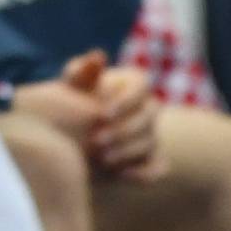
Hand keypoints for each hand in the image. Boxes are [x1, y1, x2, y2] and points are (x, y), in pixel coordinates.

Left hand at [65, 50, 160, 180]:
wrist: (73, 134)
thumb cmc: (74, 100)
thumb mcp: (74, 85)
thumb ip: (83, 71)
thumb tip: (99, 56)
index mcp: (134, 83)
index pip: (142, 85)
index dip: (126, 100)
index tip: (103, 113)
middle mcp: (147, 108)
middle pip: (149, 116)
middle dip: (124, 130)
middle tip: (96, 141)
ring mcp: (151, 135)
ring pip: (150, 143)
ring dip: (127, 152)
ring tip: (101, 159)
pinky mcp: (150, 160)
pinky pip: (157, 168)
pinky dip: (144, 173)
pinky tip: (121, 174)